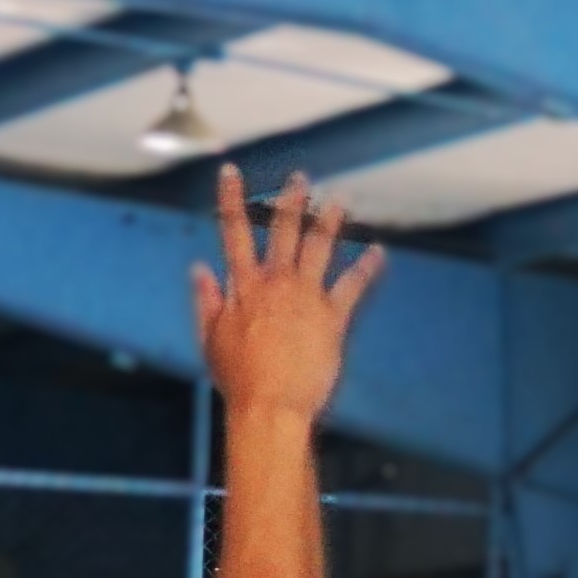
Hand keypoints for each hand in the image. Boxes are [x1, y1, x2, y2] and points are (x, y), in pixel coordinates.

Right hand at [194, 167, 382, 425]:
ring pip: (320, 247)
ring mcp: (307, 296)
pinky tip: (378, 251)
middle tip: (300, 177)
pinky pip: (353, 285)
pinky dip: (366, 267)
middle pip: (284, 230)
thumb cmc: (238, 377)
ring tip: (339, 199)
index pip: (233, 232)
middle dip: (291, 201)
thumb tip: (199, 268)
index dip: (232, 199)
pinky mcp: (333, 316)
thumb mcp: (210, 338)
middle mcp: (277, 282)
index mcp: (244, 286)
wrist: (270, 404)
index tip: (231, 173)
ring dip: (330, 220)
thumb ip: (206, 299)